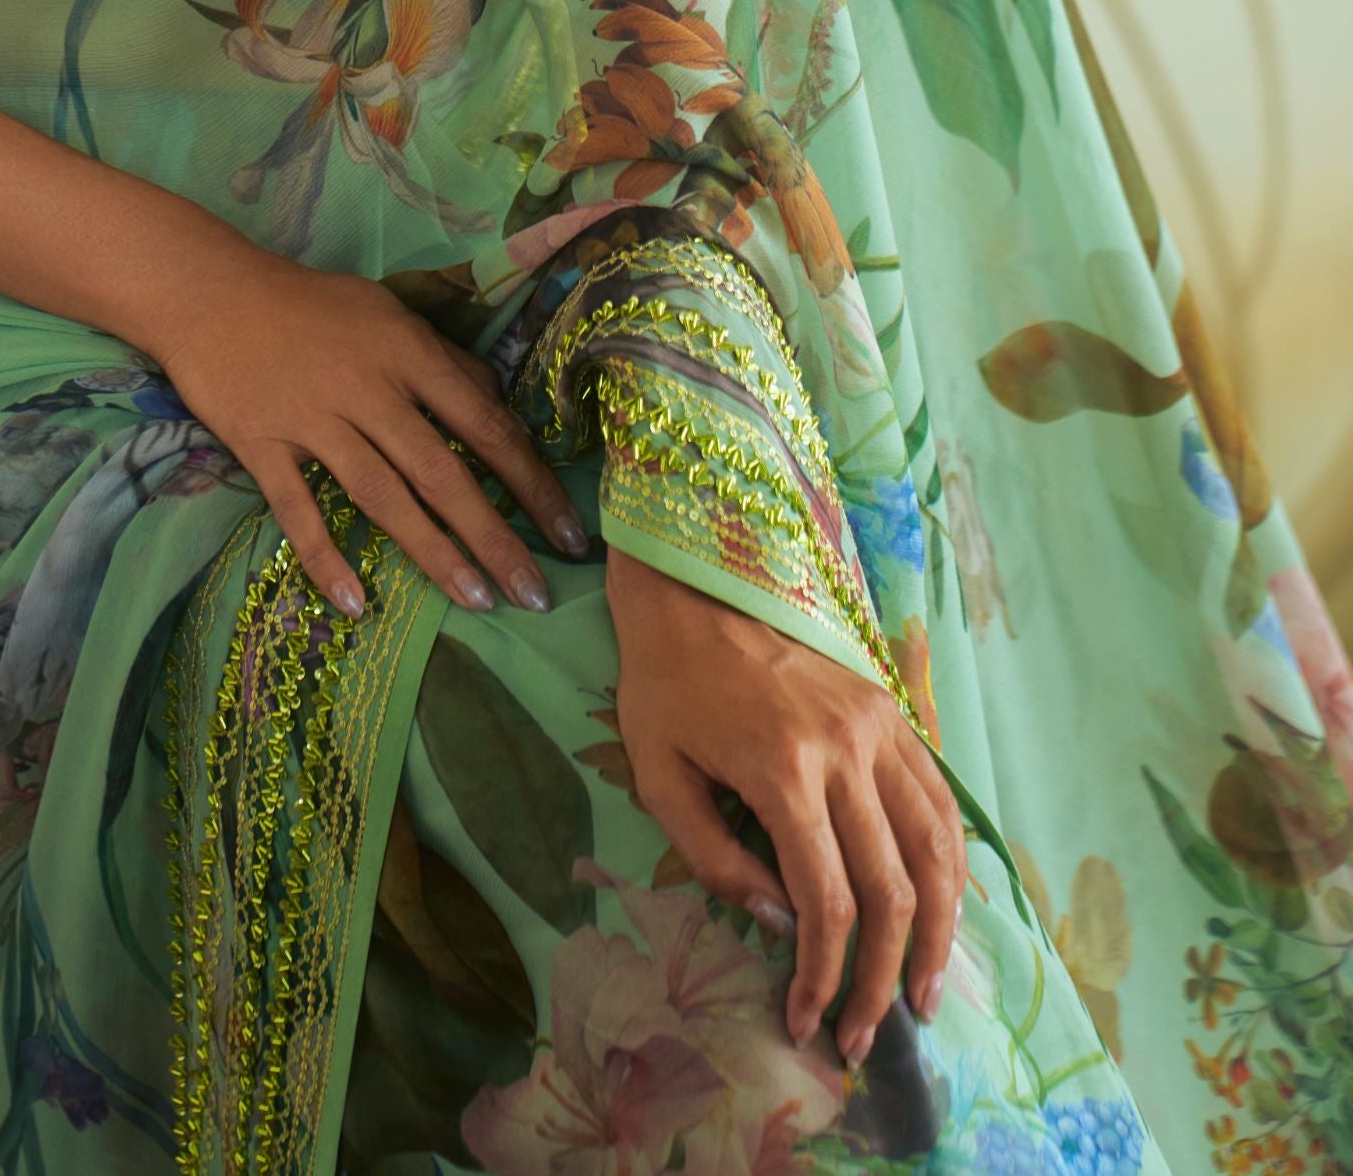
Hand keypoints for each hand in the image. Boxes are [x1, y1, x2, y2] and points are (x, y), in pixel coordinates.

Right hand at [142, 243, 590, 618]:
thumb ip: (442, 359)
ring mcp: (312, 418)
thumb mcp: (388, 313)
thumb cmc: (309, 303)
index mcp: (406, 351)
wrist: (209, 291)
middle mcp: (367, 387)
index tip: (568, 533)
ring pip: (382, 495)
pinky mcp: (260, 443)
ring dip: (432, 552)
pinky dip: (325, 557)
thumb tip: (496, 405)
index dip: (530, 481)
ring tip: (475, 601)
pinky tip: (357, 603)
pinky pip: (297, 509)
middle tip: (535, 593)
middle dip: (494, 536)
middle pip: (441, 471)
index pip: (484, 424)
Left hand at [606, 546, 965, 1066]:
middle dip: (882, 978)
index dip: (825, 976)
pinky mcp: (893, 710)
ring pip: (937, 848)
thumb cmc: (664, 679)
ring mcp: (880, 727)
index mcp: (783, 769)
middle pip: (892, 890)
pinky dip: (952, 863)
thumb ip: (714, 855)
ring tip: (924, 992)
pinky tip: (946, 909)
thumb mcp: (659, 772)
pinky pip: (940, 799)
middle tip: (869, 1035)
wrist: (696, 575)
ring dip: (939, 932)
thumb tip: (779, 923)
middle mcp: (847, 751)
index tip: (808, 1022)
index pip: (826, 902)